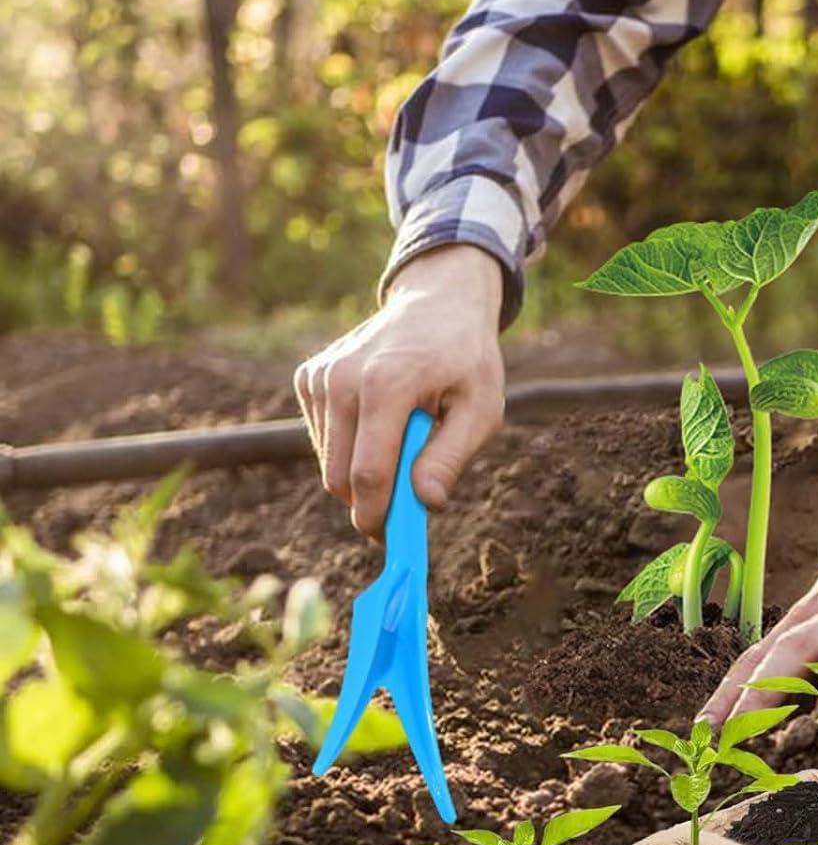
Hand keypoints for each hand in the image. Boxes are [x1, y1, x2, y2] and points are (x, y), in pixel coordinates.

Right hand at [294, 245, 506, 536]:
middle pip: (339, 477)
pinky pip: (323, 440)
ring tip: (404, 443)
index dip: (378, 516)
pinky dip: (350, 447)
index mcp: (386, 385)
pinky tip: (382, 421)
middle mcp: (342, 379)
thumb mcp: (481, 409)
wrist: (438, 303)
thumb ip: (450, 457)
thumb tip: (424, 503)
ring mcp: (320, 376)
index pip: (367, 473)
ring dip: (363, 473)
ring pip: (328, 463)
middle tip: (407, 504)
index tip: (394, 541)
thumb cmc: (467, 361)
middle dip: (370, 502)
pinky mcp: (309, 377)